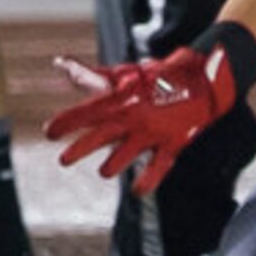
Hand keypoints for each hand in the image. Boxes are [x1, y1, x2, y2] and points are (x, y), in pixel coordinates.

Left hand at [43, 48, 232, 194]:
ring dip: (112, 165)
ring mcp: (154, 132)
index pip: (87, 112)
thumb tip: (62, 65)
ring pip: (126, 154)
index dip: (66, 122)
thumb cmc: (162, 74)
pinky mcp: (173, 144)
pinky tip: (137, 191)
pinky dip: (148, 180)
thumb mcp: (127, 73)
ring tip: (103, 172)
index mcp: (123, 96)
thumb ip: (95, 76)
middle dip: (79, 148)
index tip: (49, 132)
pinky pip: (158, 167)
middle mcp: (134, 116)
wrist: (206, 80)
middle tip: (63, 161)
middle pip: (101, 136)